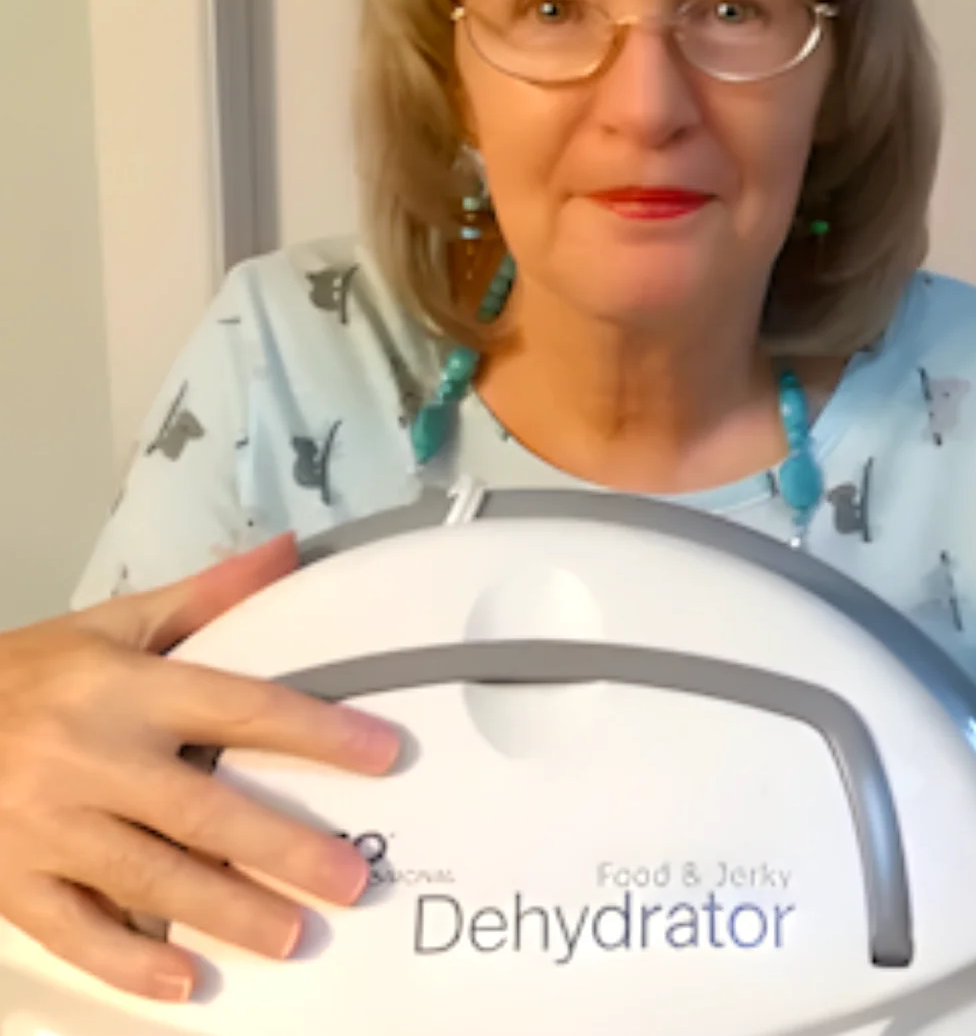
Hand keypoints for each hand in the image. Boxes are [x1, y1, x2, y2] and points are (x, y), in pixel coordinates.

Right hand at [0, 535, 399, 1001]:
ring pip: (150, 876)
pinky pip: (77, 931)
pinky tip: (186, 980)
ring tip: (292, 935)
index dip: (315, 731)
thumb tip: (287, 552)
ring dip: (226, 910)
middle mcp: (92, 757)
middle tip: (350, 878)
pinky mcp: (13, 881)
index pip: (239, 708)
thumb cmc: (29, 673)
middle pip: (202, 808)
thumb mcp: (114, 624)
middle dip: (282, 847)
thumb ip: (207, 596)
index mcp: (126, 688)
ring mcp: (50, 826)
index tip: (382, 754)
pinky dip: (130, 961)